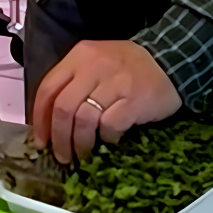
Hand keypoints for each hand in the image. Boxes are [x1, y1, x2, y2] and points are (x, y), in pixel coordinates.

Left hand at [32, 40, 182, 163]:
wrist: (172, 62)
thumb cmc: (129, 68)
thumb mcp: (97, 63)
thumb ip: (73, 84)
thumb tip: (51, 123)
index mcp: (80, 56)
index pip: (48, 88)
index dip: (40, 119)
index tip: (41, 141)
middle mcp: (94, 66)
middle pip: (63, 107)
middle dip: (58, 137)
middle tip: (61, 155)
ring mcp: (115, 82)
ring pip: (83, 119)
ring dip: (80, 143)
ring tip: (82, 155)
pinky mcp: (134, 99)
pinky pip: (110, 125)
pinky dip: (107, 138)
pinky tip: (111, 140)